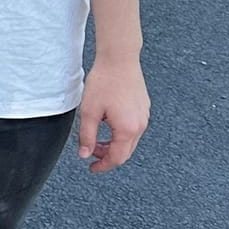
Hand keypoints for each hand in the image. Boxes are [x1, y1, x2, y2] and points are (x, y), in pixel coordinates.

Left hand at [78, 54, 149, 171]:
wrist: (120, 59)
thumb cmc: (104, 82)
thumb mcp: (89, 111)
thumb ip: (86, 136)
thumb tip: (84, 155)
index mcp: (127, 130)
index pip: (117, 158)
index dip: (103, 166)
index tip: (91, 168)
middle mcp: (140, 126)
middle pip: (125, 151)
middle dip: (107, 155)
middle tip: (90, 152)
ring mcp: (144, 116)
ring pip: (130, 140)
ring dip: (114, 143)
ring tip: (96, 136)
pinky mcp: (144, 108)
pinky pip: (133, 128)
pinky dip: (120, 133)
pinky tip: (107, 123)